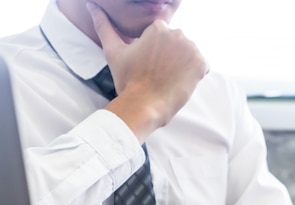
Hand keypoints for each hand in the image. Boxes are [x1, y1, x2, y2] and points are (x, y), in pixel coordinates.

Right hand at [87, 2, 207, 139]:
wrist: (143, 105)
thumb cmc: (128, 81)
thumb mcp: (113, 51)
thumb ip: (103, 26)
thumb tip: (91, 6)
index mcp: (157, 28)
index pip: (163, 38)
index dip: (157, 54)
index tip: (149, 66)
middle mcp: (176, 33)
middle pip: (178, 45)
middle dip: (171, 58)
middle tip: (158, 75)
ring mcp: (190, 48)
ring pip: (190, 55)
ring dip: (183, 67)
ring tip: (168, 80)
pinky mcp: (201, 63)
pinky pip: (203, 66)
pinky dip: (195, 75)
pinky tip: (180, 83)